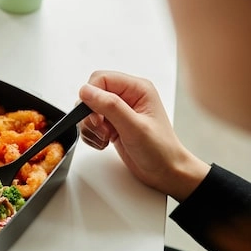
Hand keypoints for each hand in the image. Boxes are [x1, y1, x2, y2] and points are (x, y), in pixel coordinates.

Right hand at [78, 70, 209, 201]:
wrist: (164, 171)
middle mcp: (127, 97)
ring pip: (88, 111)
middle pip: (91, 95)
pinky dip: (91, 135)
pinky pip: (90, 124)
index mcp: (137, 89)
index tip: (95, 116)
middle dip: (90, 115)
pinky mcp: (111, 124)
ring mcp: (118, 111)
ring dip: (91, 128)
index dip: (92, 96)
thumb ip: (110, 106)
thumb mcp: (134, 126)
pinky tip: (104, 143)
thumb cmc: (160, 150)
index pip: (101, 79)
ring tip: (105, 138)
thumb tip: (86, 91)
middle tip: (102, 129)